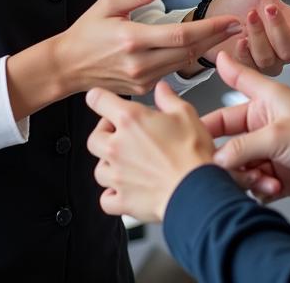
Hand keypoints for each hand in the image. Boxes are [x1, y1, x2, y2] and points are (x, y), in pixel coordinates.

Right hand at [49, 0, 240, 97]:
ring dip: (205, 49)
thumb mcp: (108, 3)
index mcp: (133, 39)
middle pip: (189, 51)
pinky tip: (198, 48)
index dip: (210, 28)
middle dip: (216, 38)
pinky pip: (171, 72)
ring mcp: (142, 80)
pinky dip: (187, 59)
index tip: (230, 20)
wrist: (66, 67)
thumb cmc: (85, 33)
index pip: (181, 35)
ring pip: (183, 63)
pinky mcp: (142, 89)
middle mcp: (140, 63)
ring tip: (224, 34)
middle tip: (237, 25)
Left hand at [86, 82, 214, 222]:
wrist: (196, 190)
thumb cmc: (192, 154)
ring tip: (124, 163)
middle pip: (93, 138)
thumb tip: (161, 89)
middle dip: (104, 134)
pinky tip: (124, 189)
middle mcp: (118, 147)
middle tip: (119, 134)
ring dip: (109, 165)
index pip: (98, 100)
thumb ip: (168, 98)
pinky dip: (112, 195)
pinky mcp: (123, 200)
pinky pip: (106, 199)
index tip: (100, 100)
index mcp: (130, 120)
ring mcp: (117, 175)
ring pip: (99, 169)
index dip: (98, 97)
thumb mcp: (186, 113)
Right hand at [201, 51, 289, 203]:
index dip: (205, 116)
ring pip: (240, 167)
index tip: (182, 121)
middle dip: (226, 158)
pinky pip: (255, 184)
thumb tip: (213, 157)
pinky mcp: (278, 175)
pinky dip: (260, 189)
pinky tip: (274, 188)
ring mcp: (269, 151)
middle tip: (224, 168)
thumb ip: (241, 146)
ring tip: (263, 179)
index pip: (224, 107)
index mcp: (263, 103)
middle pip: (228, 142)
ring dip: (247, 176)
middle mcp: (263, 126)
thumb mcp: (277, 135)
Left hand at [202, 0, 289, 75]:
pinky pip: (255, 66)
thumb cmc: (241, 3)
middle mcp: (287, 44)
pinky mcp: (252, 68)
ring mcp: (271, 59)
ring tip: (249, 16)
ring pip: (276, 57)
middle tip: (271, 8)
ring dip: (261, 35)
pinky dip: (247, 51)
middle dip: (282, 29)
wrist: (213, 17)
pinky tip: (240, 39)